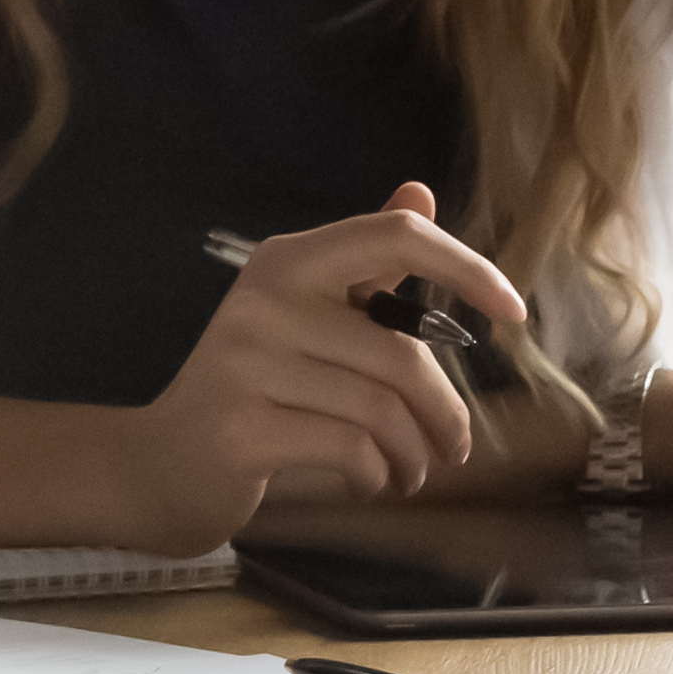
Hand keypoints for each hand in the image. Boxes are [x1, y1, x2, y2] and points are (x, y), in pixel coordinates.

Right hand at [105, 184, 529, 557]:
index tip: (513, 313)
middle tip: (452, 448)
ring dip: (412, 455)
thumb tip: (421, 191)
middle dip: (443, 412)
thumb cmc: (250, 389)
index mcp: (288, 261)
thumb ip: (366, 264)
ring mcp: (249, 365)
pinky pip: (351, 451)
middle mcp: (266, 300)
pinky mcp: (244, 430)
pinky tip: (367, 482)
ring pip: (382, 410)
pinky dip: (376, 476)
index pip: (395, 238)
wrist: (158, 465)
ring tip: (408, 472)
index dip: (466, 268)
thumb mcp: (304, 315)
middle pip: (401, 352)